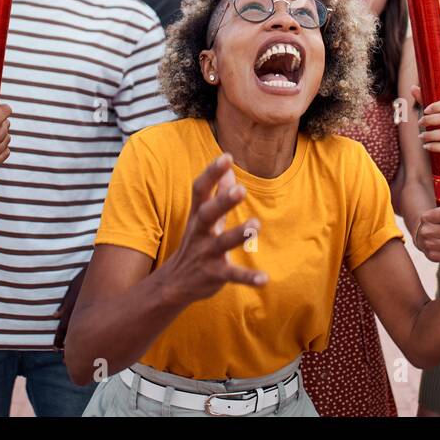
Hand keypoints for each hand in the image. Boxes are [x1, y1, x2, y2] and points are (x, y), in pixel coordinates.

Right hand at [158, 153, 266, 303]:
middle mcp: (200, 232)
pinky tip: (264, 279)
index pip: (200, 190)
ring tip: (255, 225)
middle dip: (222, 202)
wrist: (175, 283)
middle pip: (208, 213)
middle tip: (240, 189)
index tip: (226, 157)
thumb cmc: (196, 242)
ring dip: (239, 234)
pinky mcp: (215, 274)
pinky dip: (248, 278)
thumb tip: (229, 170)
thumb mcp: (203, 217)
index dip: (212, 173)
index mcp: (198, 215)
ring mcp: (207, 254)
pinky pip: (232, 275)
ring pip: (222, 243)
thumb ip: (217, 193)